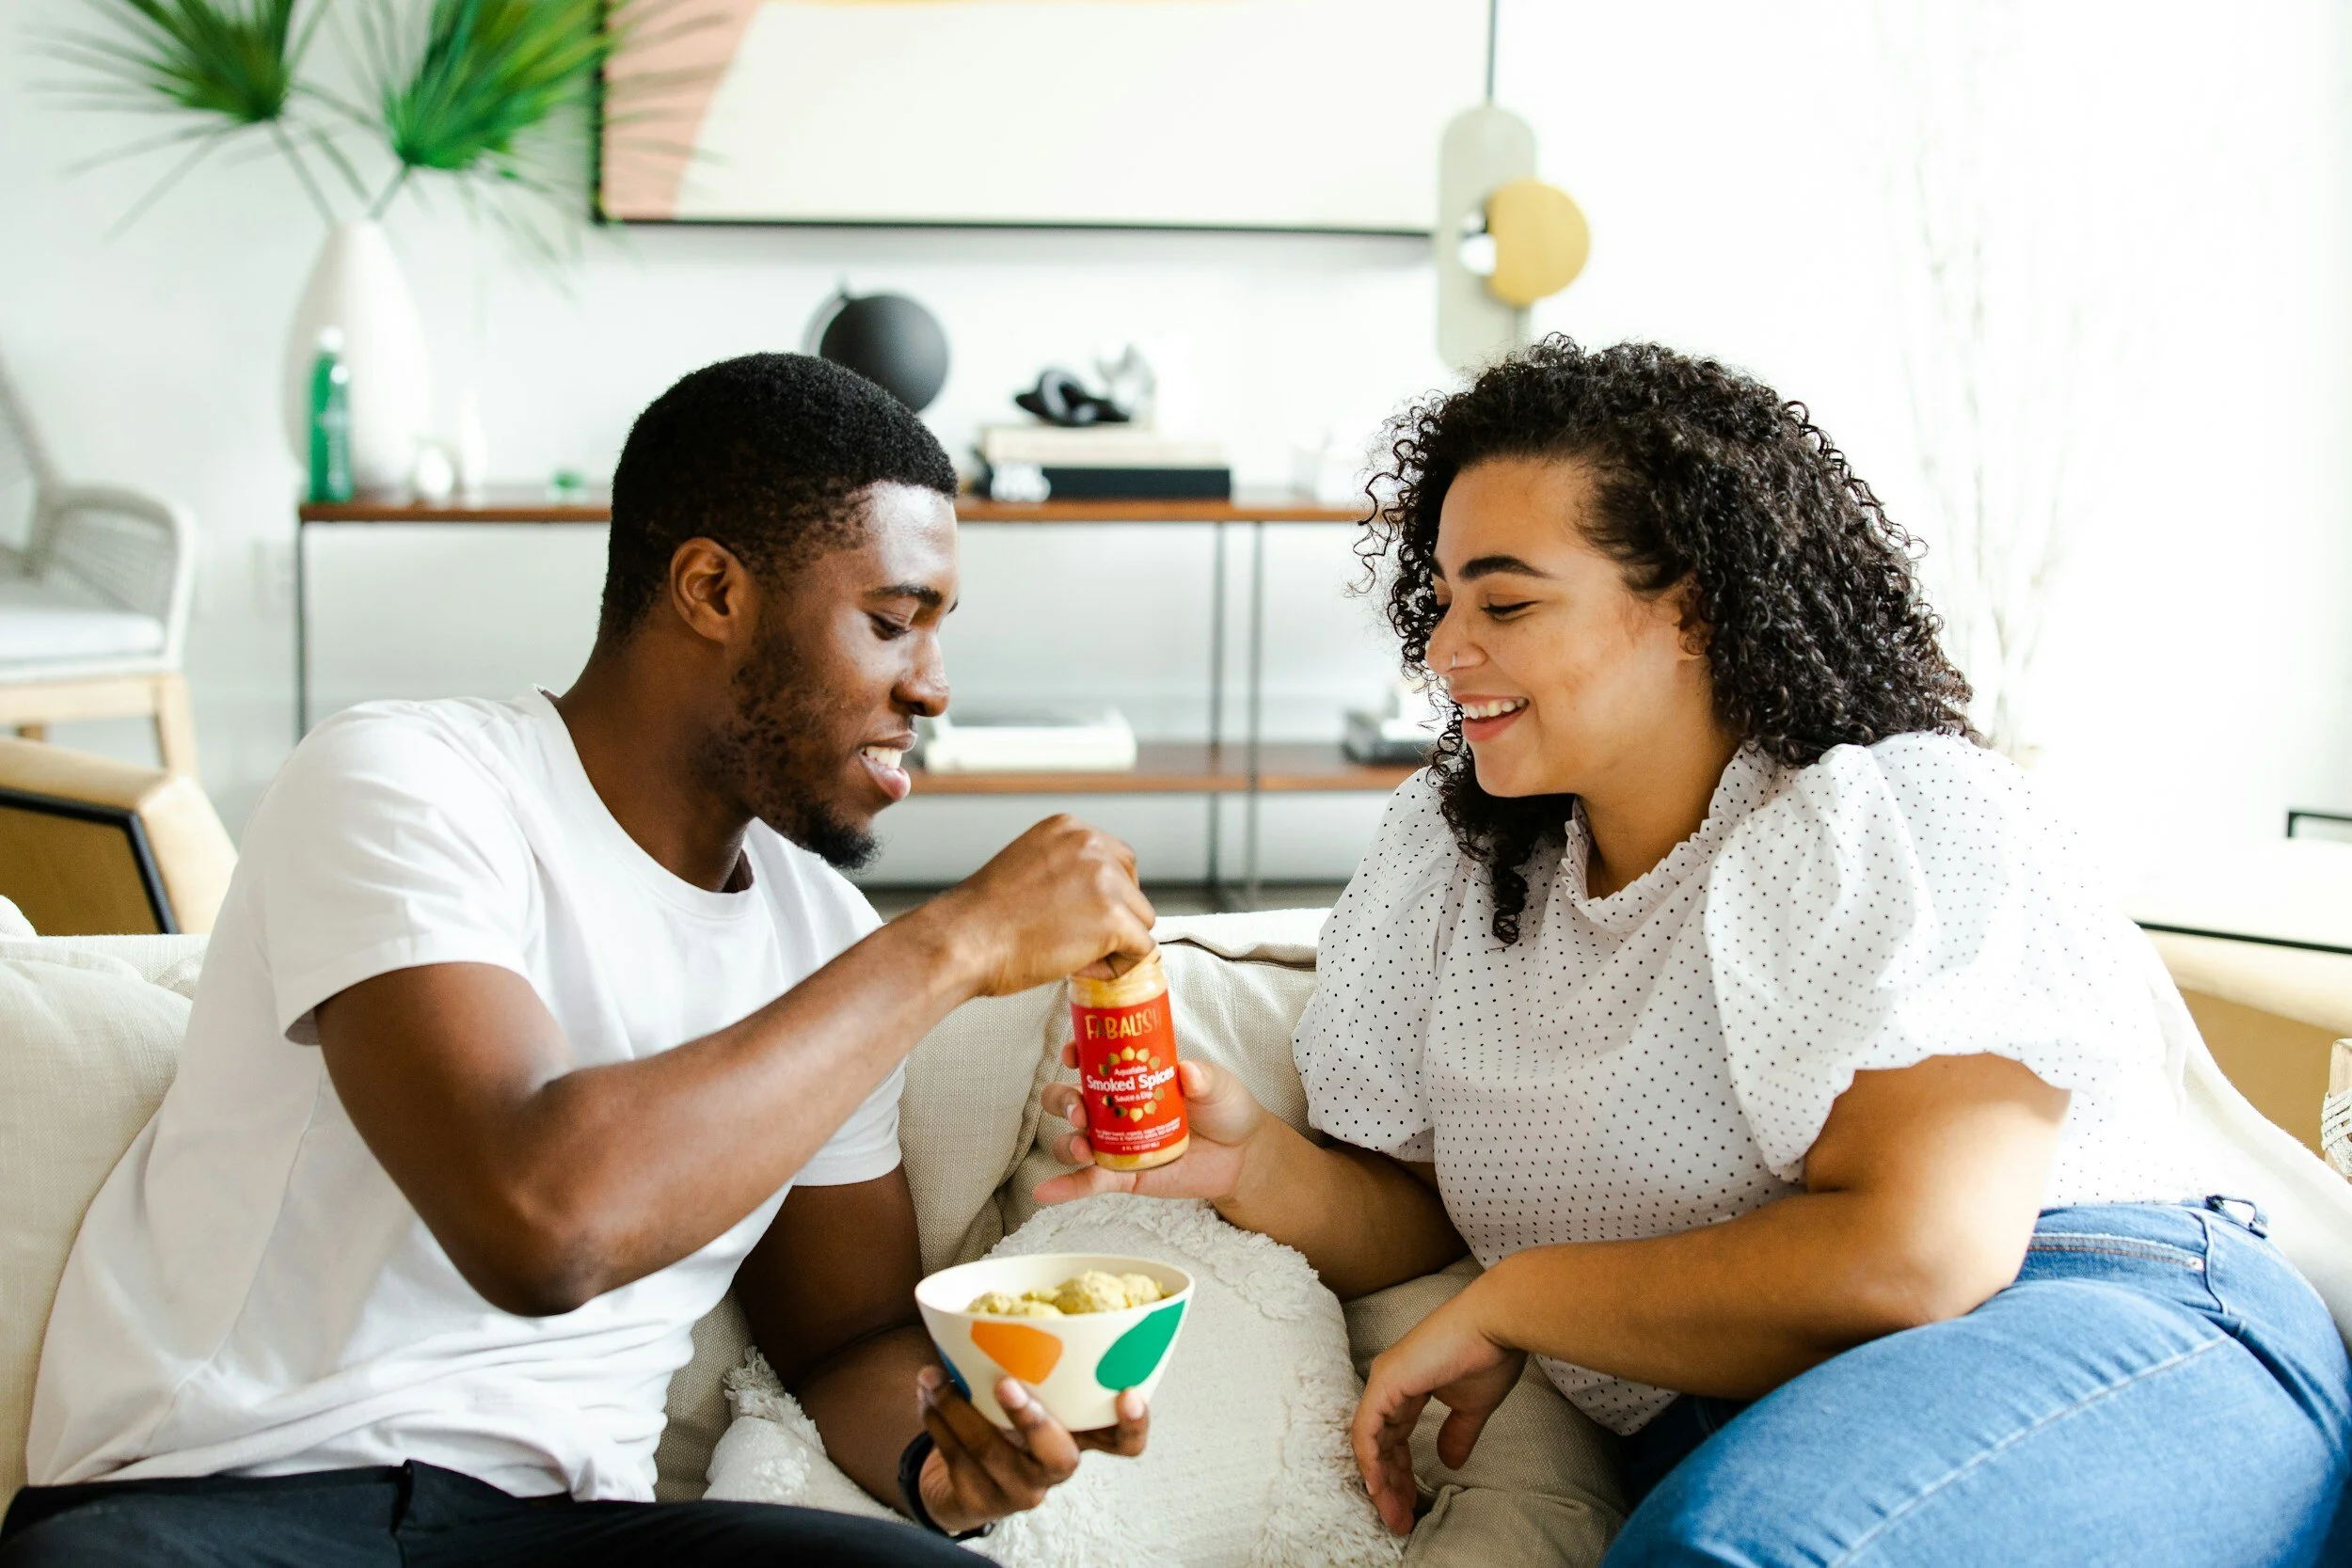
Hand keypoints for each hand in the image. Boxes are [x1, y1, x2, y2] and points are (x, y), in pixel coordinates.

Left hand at [915, 1364, 1148, 1533]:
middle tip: (1006, 1385)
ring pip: (992, 1452)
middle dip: (1032, 1420)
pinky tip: (927, 1394)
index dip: (1134, 1424)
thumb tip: (1003, 1310)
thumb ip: (1034, 1362)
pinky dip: (937, 1419)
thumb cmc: (1007, 1417)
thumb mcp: (1032, 1391)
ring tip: (934, 1376)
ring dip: (957, 1407)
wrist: (964, 1479)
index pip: (1125, 1443)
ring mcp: (1021, 1490)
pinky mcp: (982, 1499)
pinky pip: (957, 1457)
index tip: (1127, 1393)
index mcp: (1080, 1436)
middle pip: (1059, 1458)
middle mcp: (1056, 1467)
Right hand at [921, 816, 1156, 997]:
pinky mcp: (1113, 917)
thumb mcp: (1028, 868)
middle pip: (1134, 889)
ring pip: (1141, 920)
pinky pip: (1141, 950)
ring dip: (1114, 943)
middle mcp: (1091, 845)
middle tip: (1072, 938)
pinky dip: (1116, 967)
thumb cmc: (982, 918)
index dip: (1104, 897)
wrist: (962, 940)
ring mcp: (1105, 880)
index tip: (1078, 916)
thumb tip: (1095, 900)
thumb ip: (1065, 871)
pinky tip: (1078, 966)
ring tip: (1070, 953)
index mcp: (1069, 829)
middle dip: (1114, 917)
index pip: (1118, 860)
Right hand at [1033, 1053, 1268, 1205]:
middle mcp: (1114, 1107)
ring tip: (1083, 1149)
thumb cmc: (1225, 1109)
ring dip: (1068, 1143)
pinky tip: (1044, 1192)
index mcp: (1131, 1076)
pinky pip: (1087, 1181)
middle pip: (1069, 1099)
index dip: (1076, 1053)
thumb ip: (1203, 1078)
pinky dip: (1065, 1186)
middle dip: (1064, 1101)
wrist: (1243, 1155)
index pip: (1092, 1060)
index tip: (1073, 1054)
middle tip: (1081, 1108)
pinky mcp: (1122, 1175)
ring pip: (1073, 1140)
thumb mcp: (1218, 1086)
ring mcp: (1115, 1142)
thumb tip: (1187, 1071)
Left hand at [1351, 1282, 1525, 1535]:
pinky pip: (1367, 1430)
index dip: (1400, 1471)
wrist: (1496, 1323)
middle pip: (1379, 1443)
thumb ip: (1457, 1433)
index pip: (1394, 1436)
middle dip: (1389, 1484)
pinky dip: (1370, 1460)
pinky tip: (1379, 1487)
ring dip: (1380, 1481)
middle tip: (1398, 1519)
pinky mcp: (1387, 1382)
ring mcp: (1384, 1380)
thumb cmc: (1489, 1354)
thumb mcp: (1472, 1406)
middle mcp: (1389, 1382)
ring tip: (1392, 1514)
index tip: (1411, 1503)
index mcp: (1407, 1384)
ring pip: (1369, 1441)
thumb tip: (1449, 1462)